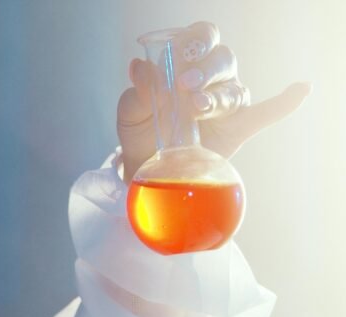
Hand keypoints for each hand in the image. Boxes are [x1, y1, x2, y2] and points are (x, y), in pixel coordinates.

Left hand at [117, 21, 310, 182]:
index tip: (177, 57)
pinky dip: (284, 102)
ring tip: (196, 107)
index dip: (195, 41)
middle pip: (223, 59)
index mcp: (188, 61)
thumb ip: (139, 92)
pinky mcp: (237, 128)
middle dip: (205, 70)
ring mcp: (228, 102)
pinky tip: (301, 89)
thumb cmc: (140, 128)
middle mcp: (214, 76)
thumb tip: (139, 67)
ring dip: (217, 97)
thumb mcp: (131, 111)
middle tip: (185, 85)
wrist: (146, 164)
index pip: (202, 36)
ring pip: (234, 90)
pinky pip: (265, 113)